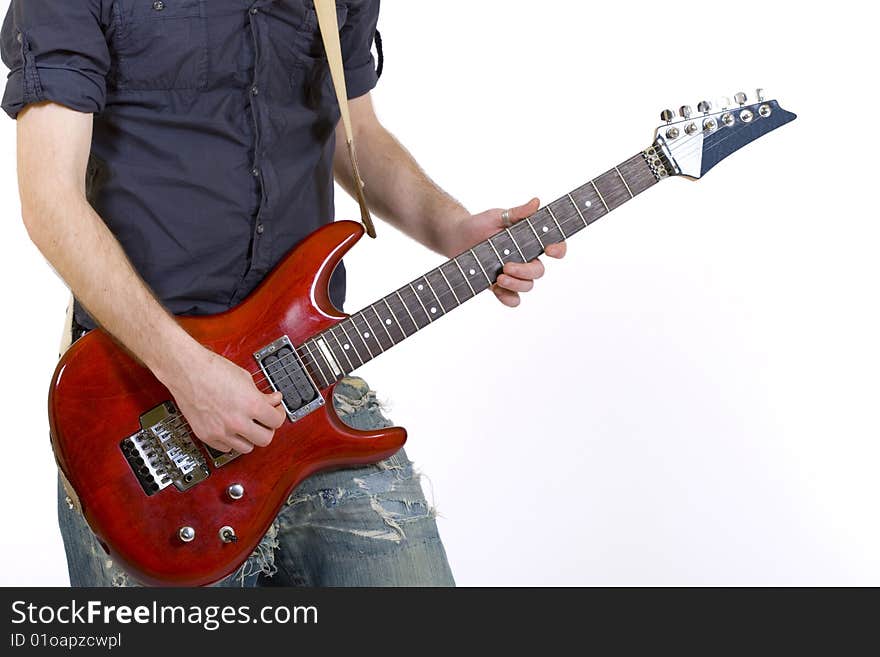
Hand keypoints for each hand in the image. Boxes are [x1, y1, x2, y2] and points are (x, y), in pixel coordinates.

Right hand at [162, 345, 285, 453]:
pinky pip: (226, 448)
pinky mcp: (206, 436)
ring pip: (246, 448)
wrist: (185, 370)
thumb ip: (261, 394)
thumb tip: (273, 401)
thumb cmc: (212, 369)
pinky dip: (231, 441)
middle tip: (265, 420)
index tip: (276, 410)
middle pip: (265, 439)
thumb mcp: (245, 378)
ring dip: (250, 437)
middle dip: (267, 428)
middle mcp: (236, 421)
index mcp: (250, 404)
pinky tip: (231, 429)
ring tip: (247, 425)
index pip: (276, 421)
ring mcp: (220, 431)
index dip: (279, 414)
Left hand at [454, 198, 566, 306]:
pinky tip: (496, 289)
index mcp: (529, 241)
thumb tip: (536, 202)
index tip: (549, 249)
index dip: (558, 250)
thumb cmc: (478, 225)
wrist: (455, 239)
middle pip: (539, 271)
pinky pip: (513, 299)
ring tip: (499, 278)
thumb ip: (518, 212)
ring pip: (527, 286)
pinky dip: (508, 298)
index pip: (554, 246)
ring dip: (516, 284)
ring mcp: (513, 274)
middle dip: (525, 271)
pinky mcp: (500, 286)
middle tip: (507, 266)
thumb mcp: (497, 216)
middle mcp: (525, 259)